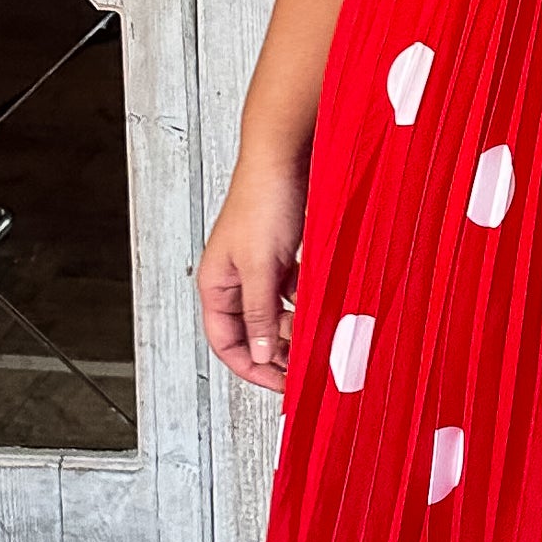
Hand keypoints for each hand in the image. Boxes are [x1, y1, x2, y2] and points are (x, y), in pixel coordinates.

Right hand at [198, 153, 308, 392]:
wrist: (286, 157)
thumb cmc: (264, 201)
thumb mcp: (260, 267)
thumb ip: (259, 313)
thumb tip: (259, 354)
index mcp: (216, 284)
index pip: (226, 342)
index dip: (252, 366)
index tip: (282, 384)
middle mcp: (235, 280)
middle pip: (252, 332)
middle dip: (277, 352)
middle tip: (306, 370)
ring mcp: (261, 268)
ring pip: (276, 315)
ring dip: (295, 331)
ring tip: (319, 344)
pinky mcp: (284, 256)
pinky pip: (294, 293)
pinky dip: (308, 306)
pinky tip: (325, 312)